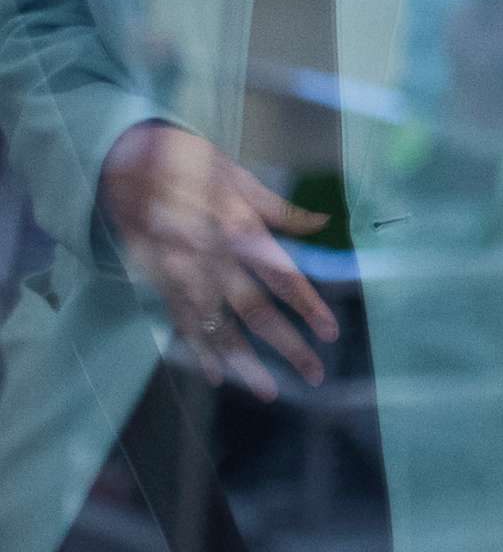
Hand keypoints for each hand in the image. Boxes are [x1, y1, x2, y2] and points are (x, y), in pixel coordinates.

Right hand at [97, 122, 337, 400]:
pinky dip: (200, 350)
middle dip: (287, 345)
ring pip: (219, 326)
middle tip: (315, 374)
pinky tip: (217, 377)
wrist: (123, 160)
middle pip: (257, 309)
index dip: (308, 306)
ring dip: (244, 362)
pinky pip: (183, 322)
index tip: (331, 333)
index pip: (284, 276)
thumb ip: (280, 209)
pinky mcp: (159, 282)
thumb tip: (323, 221)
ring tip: (269, 391)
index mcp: (241, 228)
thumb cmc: (189, 162)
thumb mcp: (238, 175)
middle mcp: (215, 258)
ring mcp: (184, 274)